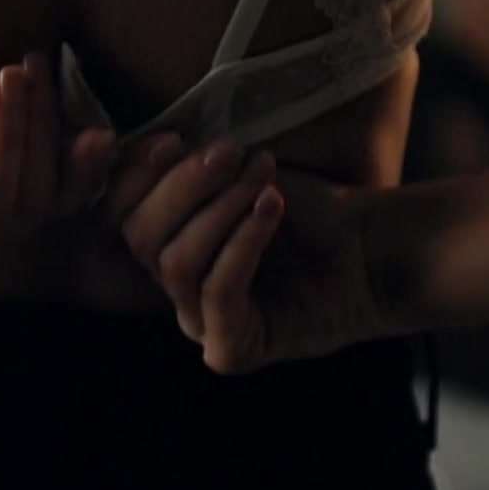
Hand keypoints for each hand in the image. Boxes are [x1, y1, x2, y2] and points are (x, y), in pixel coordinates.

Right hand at [111, 139, 388, 372]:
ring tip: (261, 179)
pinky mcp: (231, 350)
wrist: (371, 249)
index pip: (117, 215)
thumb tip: (140, 144)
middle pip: (139, 237)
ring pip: (176, 263)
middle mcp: (172, 290)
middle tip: (230, 153)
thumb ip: (183, 167)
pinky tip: (270, 207)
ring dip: (219, 211)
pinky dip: (243, 242)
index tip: (173, 139)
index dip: (133, 176)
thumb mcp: (234, 175)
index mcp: (162, 246)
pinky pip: (218, 293)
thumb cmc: (303, 209)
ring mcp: (199, 325)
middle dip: (181, 186)